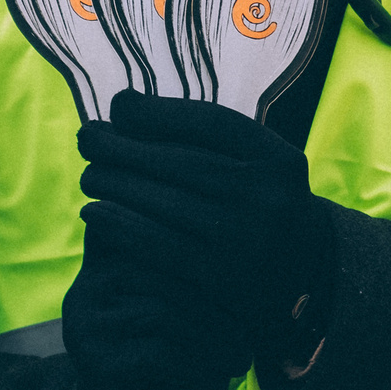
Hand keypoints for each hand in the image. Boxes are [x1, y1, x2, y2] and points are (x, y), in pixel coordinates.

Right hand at [61, 198, 247, 389]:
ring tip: (241, 355)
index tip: (250, 272)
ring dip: (213, 335)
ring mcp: (87, 327)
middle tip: (253, 322)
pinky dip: (200, 364)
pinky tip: (221, 376)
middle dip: (214, 297)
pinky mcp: (99, 365)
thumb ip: (189, 258)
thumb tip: (238, 206)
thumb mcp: (183, 301)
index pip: (154, 234)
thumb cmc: (177, 353)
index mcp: (106, 261)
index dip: (202, 249)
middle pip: (159, 271)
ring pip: (163, 313)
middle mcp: (88, 288)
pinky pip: (159, 353)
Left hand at [77, 91, 327, 336]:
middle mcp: (268, 200)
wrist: (303, 283)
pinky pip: (160, 248)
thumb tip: (122, 106)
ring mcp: (246, 244)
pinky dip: (121, 227)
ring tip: (89, 175)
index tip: (119, 106)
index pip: (213, 123)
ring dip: (116, 185)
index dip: (159, 112)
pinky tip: (94, 213)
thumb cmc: (259, 209)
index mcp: (279, 162)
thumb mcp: (255, 167)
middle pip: (183, 163)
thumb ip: (204, 136)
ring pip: (166, 205)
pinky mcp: (221, 282)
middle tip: (87, 138)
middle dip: (125, 147)